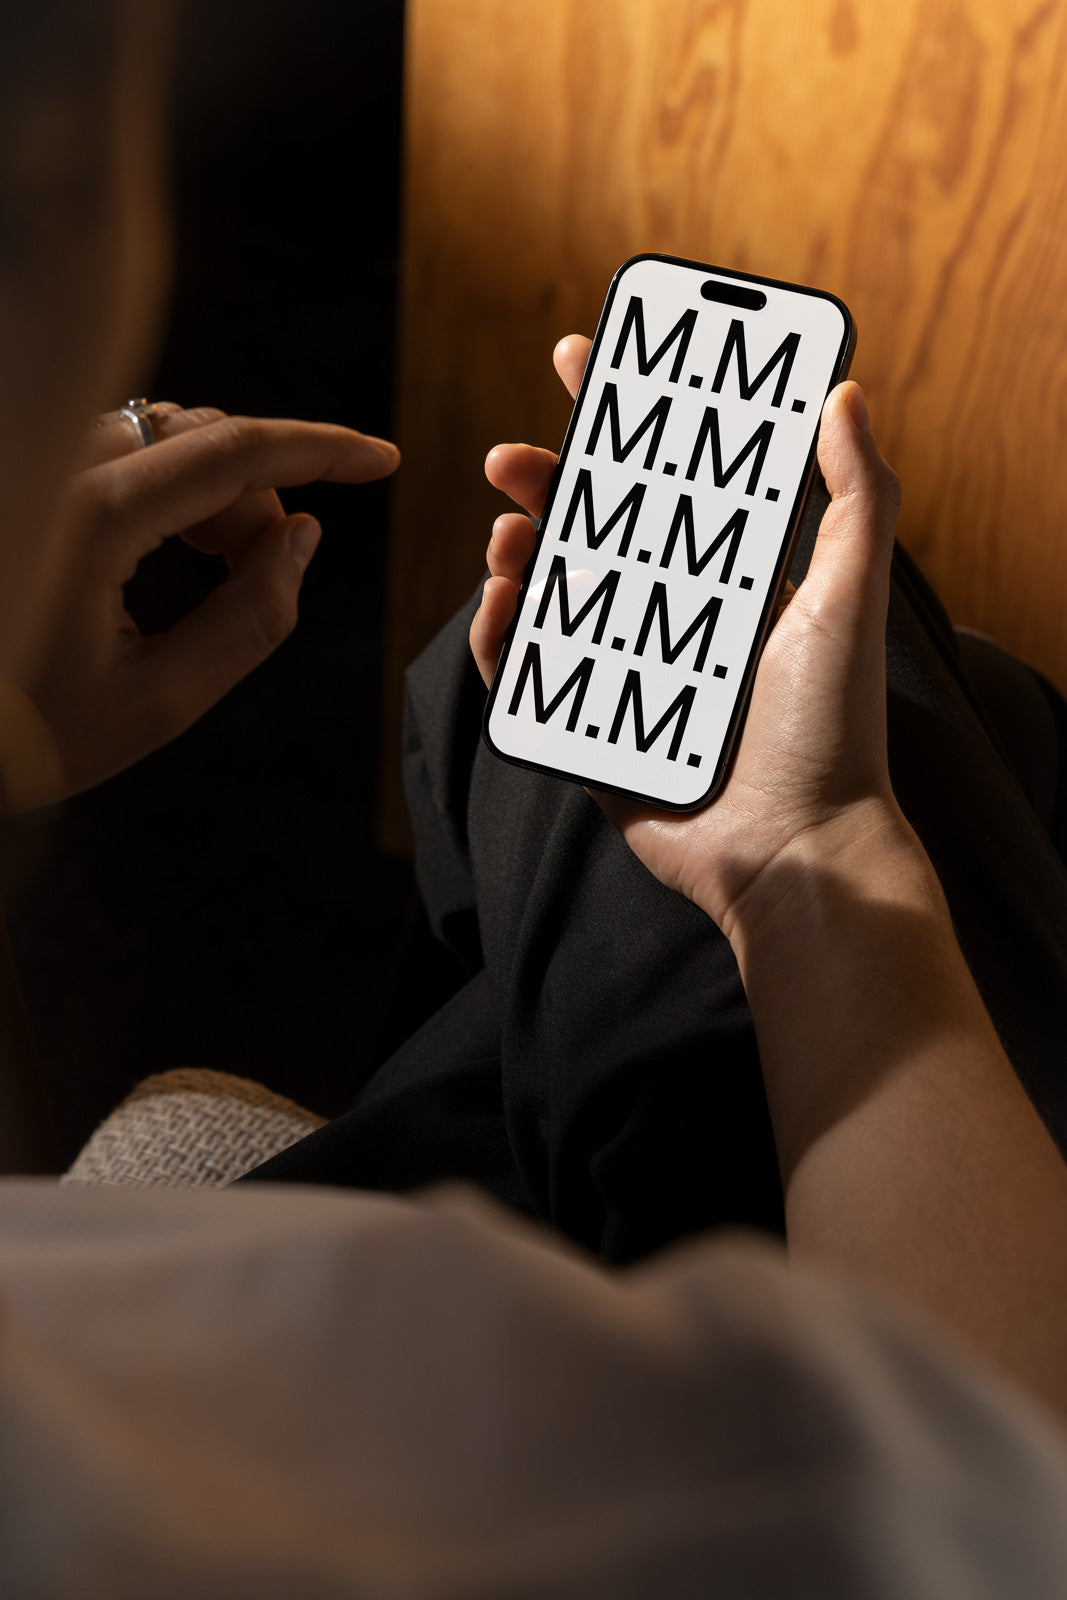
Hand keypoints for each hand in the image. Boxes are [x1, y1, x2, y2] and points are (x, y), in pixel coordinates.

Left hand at [2, 407, 398, 808]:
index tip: (383, 461)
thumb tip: (301, 539)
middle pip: (207, 437)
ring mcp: (44, 463)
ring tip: (214, 574)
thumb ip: (251, 618)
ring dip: (218, 495)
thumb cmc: (31, 732)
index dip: (323, 451)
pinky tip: (177, 548)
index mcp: (93, 518)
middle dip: (261, 497)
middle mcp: (61, 467)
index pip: (236, 450)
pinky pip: (132, 448)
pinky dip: (178, 489)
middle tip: (263, 578)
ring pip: (172, 438)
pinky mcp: (38, 474)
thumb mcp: (159, 702)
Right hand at [471, 337, 903, 934]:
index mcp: (727, 580)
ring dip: (517, 553)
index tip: (582, 365)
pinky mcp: (589, 730)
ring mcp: (625, 673)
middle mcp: (672, 620)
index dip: (622, 423)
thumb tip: (842, 394)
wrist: (793, 852)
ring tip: (506, 535)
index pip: (666, 484)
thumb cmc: (830, 732)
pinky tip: (500, 604)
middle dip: (544, 486)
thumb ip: (854, 496)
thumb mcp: (852, 600)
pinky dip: (502, 636)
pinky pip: (528, 674)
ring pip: (550, 596)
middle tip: (506, 459)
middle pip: (591, 532)